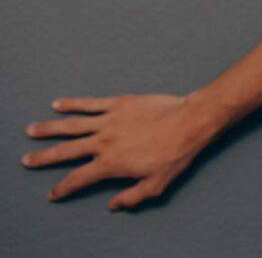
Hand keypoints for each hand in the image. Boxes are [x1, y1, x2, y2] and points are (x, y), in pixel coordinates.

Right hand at [22, 92, 225, 210]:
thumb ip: (132, 196)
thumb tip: (112, 204)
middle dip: (44, 157)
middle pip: (66, 151)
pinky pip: (90, 103)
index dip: (63, 188)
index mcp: (111, 164)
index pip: (79, 179)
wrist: (190, 122)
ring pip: (71, 126)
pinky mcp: (119, 104)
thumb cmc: (176, 154)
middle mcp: (104, 142)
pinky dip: (72, 103)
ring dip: (49, 128)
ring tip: (31, 130)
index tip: (52, 193)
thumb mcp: (156, 184)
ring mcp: (109, 121)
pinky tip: (57, 104)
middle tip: (26, 160)